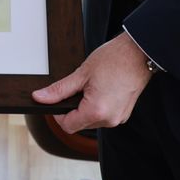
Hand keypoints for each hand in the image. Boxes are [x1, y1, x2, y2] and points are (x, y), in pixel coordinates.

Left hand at [31, 33, 152, 134]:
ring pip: (91, 120)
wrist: (139, 53)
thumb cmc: (114, 59)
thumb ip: (59, 90)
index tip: (58, 100)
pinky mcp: (124, 114)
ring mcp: (118, 118)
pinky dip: (98, 106)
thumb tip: (40, 97)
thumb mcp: (81, 74)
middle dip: (74, 108)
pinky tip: (103, 89)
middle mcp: (109, 120)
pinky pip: (104, 116)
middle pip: (80, 124)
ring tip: (94, 86)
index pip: (67, 125)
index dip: (58, 114)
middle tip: (79, 87)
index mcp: (96, 111)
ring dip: (86, 107)